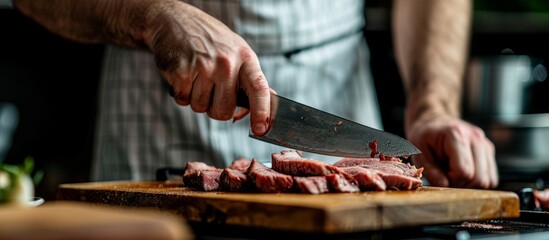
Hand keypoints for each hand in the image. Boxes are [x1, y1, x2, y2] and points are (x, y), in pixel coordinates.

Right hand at [143, 0, 270, 134]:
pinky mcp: (181, 71)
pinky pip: (183, 101)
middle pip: (224, 111)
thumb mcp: (238, 52)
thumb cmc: (210, 41)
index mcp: (245, 58)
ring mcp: (203, 67)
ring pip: (201, 108)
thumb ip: (251, 79)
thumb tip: (270, 104)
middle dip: (216, 108)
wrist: (174, 21)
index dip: (262, 112)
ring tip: (196, 76)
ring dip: (196, 99)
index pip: (259, 89)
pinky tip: (183, 74)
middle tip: (211, 90)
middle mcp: (226, 63)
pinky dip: (181, 93)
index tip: (261, 130)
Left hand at [407, 117, 497, 188]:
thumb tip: (445, 186)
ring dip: (471, 184)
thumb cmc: (424, 137)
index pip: (464, 171)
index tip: (441, 176)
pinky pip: (491, 177)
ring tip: (455, 174)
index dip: (451, 181)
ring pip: (488, 180)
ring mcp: (485, 143)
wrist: (434, 121)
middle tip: (447, 177)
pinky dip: (478, 181)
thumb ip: (431, 171)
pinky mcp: (489, 150)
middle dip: (462, 185)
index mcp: (456, 134)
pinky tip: (464, 172)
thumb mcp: (419, 153)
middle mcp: (475, 138)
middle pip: (479, 178)